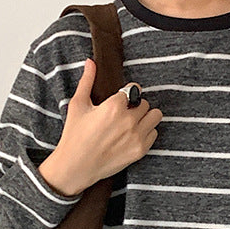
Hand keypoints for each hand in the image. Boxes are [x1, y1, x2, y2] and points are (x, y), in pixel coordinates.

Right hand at [38, 58, 162, 195]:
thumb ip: (87, 81)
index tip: (121, 98)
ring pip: (155, 116)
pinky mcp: (140, 150)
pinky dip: (146, 132)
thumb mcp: (78, 105)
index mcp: (114, 106)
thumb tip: (91, 62)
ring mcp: (136, 136)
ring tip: (132, 122)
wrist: (76, 166)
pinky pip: (154, 133)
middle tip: (123, 113)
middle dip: (135, 105)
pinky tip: (132, 135)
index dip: (127, 93)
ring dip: (145, 116)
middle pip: (145, 102)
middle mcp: (129, 120)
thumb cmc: (74, 135)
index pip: (134, 89)